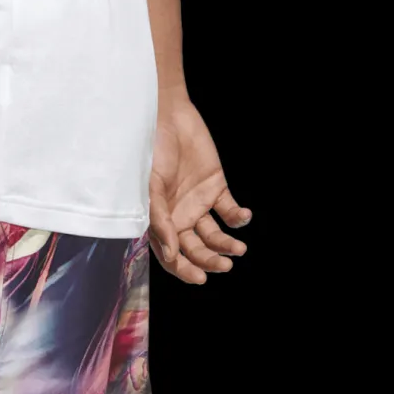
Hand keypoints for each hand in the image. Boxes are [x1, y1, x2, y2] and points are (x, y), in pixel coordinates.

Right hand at [147, 96, 251, 283]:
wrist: (168, 115)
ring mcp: (199, 203)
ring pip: (215, 235)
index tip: (200, 278)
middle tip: (225, 265)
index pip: (172, 255)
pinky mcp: (216, 187)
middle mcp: (180, 216)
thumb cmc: (151, 149)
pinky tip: (243, 216)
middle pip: (196, 250)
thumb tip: (172, 254)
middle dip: (210, 261)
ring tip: (238, 248)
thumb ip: (160, 219)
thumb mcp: (150, 185)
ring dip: (227, 245)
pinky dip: (239, 218)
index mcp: (161, 219)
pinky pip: (230, 210)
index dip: (184, 270)